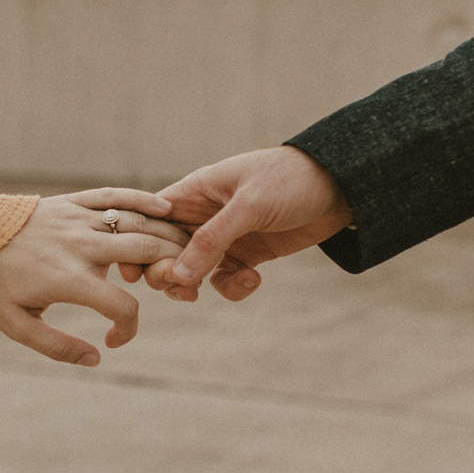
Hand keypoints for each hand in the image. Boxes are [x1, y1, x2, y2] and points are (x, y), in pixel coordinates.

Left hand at [0, 188, 188, 364]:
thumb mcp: (16, 325)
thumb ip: (57, 347)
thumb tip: (96, 358)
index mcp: (69, 279)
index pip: (123, 306)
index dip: (129, 329)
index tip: (113, 338)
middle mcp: (80, 246)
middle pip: (147, 253)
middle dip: (173, 269)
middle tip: (179, 283)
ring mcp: (79, 220)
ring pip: (138, 223)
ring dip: (168, 237)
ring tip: (183, 253)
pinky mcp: (74, 202)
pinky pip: (115, 195)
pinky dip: (144, 200)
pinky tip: (166, 210)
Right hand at [130, 146, 351, 301]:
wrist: (342, 187)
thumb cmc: (291, 180)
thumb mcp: (250, 205)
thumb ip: (213, 240)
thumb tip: (179, 275)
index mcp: (195, 192)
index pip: (150, 219)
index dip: (135, 243)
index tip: (131, 272)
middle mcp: (203, 215)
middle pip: (164, 250)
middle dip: (165, 272)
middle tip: (181, 286)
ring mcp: (225, 237)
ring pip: (191, 270)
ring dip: (192, 285)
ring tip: (201, 292)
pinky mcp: (247, 254)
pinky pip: (224, 280)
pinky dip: (232, 287)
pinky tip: (253, 280)